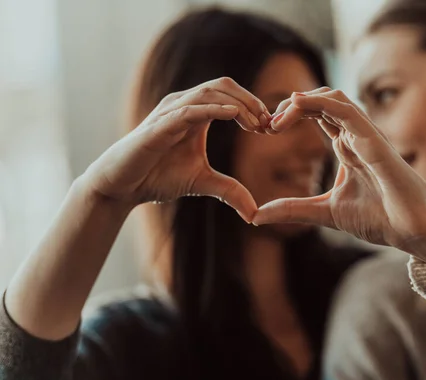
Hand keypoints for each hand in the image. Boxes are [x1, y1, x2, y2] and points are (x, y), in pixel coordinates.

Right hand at [80, 77, 270, 221]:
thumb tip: (254, 214)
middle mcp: (183, 105)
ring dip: (237, 104)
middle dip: (250, 100)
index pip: (229, 95)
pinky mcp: (159, 126)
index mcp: (195, 113)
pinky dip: (212, 109)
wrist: (122, 186)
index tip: (269, 127)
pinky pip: (189, 110)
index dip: (252, 106)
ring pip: (209, 93)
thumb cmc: (157, 177)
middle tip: (268, 122)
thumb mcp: (202, 183)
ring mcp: (170, 112)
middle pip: (223, 86)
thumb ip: (229, 190)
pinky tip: (233, 115)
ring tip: (256, 122)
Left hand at [254, 88, 425, 268]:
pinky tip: (298, 104)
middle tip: (267, 123)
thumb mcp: (324, 212)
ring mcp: (366, 135)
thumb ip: (292, 209)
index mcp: (347, 148)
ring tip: (278, 116)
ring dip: (303, 100)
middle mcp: (355, 136)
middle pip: (321, 101)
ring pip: (334, 97)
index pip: (316, 116)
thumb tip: (256, 216)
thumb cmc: (379, 218)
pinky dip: (321, 101)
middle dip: (290, 106)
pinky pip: (347, 109)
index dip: (290, 116)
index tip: (265, 130)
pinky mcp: (374, 139)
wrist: (410, 230)